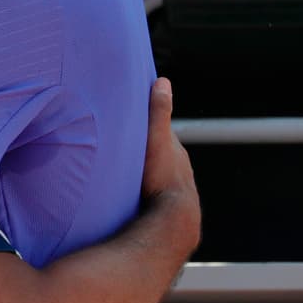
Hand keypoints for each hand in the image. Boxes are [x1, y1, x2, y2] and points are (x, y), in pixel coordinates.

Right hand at [140, 77, 200, 252]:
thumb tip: (162, 81)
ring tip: (124, 168)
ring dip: (144, 169)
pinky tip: (132, 192)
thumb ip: (159, 112)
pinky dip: (145, 187)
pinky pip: (154, 191)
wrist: (173, 221)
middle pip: (160, 152)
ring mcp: (174, 188)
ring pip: (157, 172)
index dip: (147, 123)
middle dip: (144, 147)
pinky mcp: (165, 207)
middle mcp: (179, 168)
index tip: (132, 116)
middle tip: (124, 142)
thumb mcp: (157, 139)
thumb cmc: (162, 178)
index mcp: (175, 150)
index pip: (162, 130)